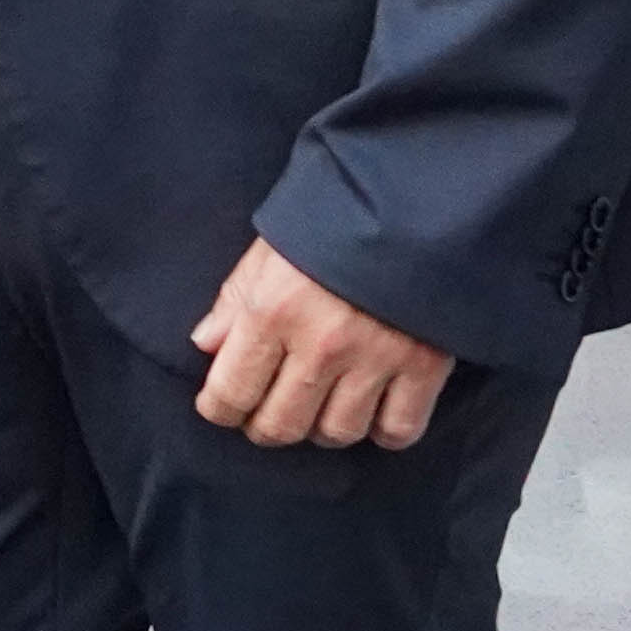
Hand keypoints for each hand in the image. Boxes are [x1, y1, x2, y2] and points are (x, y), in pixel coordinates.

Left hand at [189, 238, 455, 448]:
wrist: (413, 197)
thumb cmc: (331, 217)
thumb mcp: (269, 248)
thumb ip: (235, 299)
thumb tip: (205, 346)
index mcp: (273, 310)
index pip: (231, 392)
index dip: (220, 409)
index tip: (222, 407)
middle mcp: (321, 344)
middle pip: (281, 426)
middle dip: (266, 426)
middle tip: (268, 410)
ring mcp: (376, 359)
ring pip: (336, 433)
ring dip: (322, 427)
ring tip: (319, 405)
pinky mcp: (424, 366)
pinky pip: (398, 430)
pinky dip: (383, 430)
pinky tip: (372, 409)